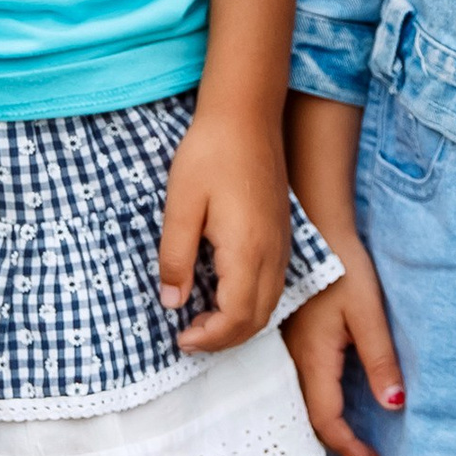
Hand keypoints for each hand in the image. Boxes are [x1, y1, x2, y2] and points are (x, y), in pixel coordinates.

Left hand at [160, 106, 290, 354]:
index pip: (236, 318)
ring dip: (238, 323)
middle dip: (224, 339)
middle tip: (188, 337)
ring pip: (269, 305)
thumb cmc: (209, 154)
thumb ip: (175, 258)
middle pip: (257, 319)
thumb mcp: (180, 206)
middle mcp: (273, 254)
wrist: (246, 116)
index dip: (209, 338)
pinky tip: (223, 292)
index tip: (180, 339)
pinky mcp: (281, 234)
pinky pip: (273, 285)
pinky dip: (250, 304)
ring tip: (202, 321)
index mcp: (247, 250)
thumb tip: (172, 303)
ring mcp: (282, 244)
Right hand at [283, 243, 397, 455]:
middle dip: (338, 443)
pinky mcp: (291, 337)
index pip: (328, 420)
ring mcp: (288, 349)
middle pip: (311, 417)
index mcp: (313, 358)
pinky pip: (301, 382)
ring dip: (328, 424)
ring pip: (304, 401)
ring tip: (353, 438)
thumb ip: (380, 360)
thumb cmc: (343, 268)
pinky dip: (320, 402)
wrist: (314, 228)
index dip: (351, 448)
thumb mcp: (368, 314)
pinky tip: (335, 399)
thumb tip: (393, 405)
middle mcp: (293, 360)